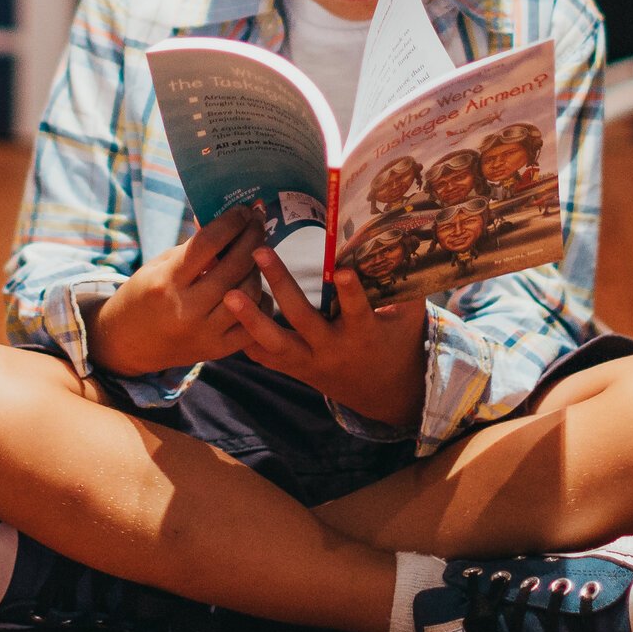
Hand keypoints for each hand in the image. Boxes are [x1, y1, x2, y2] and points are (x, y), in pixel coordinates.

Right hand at [87, 205, 265, 376]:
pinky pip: (253, 323)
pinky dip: (260, 302)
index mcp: (166, 282)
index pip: (208, 243)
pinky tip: (255, 287)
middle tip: (258, 222)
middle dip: (252, 237)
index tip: (244, 210)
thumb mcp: (158, 265)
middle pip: (234, 266)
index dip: (231, 222)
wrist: (129, 344)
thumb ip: (193, 246)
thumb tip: (228, 221)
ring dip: (257, 269)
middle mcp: (186, 309)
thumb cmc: (144, 296)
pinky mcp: (217, 350)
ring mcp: (204, 333)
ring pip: (249, 293)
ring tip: (253, 256)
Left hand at [225, 246, 427, 432]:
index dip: (351, 293)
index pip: (357, 312)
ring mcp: (309, 363)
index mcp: (364, 334)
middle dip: (281, 284)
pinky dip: (245, 338)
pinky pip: (265, 357)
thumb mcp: (409, 316)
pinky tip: (224, 317)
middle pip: (302, 318)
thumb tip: (407, 238)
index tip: (343, 271)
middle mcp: (332, 349)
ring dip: (250, 318)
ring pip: (275, 343)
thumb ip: (404, 283)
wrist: (383, 393)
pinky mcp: (294, 370)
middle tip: (260, 253)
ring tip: (229, 293)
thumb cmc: (398, 342)